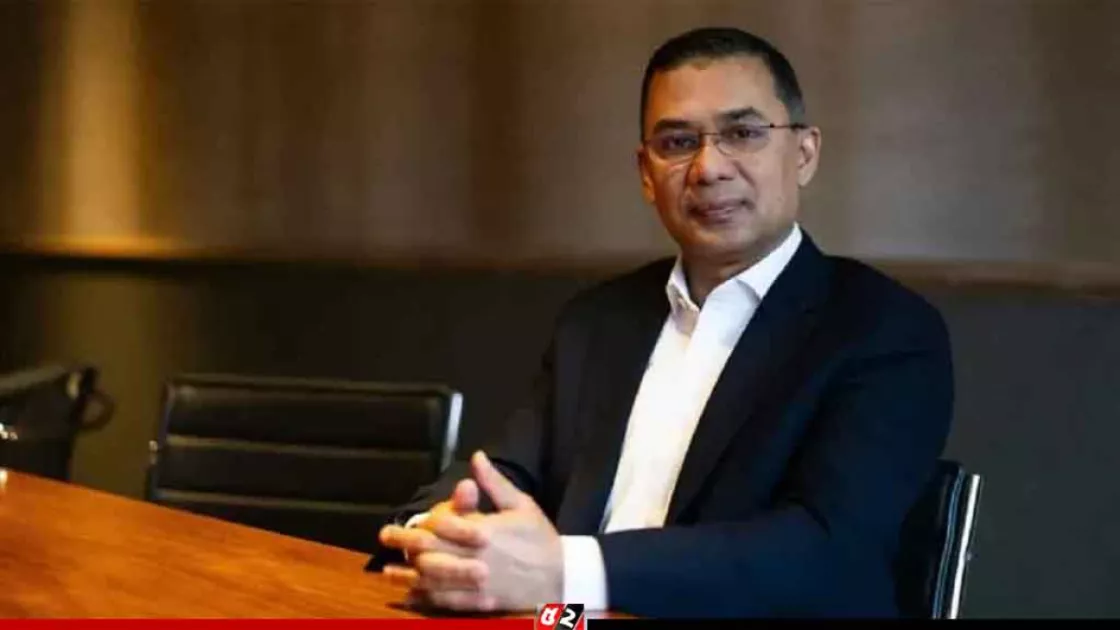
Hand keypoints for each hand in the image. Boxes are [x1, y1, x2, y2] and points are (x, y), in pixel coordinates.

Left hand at [384, 451, 563, 612]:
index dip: (425, 521)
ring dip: (408, 574)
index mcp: (486, 530)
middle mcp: (477, 557)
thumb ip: (494, 483)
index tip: (411, 519)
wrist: (563, 576)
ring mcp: (477, 583)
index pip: (445, 524)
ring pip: (434, 578)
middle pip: (432, 550)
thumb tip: (476, 457)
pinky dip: (427, 598)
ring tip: (388, 571)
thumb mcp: (521, 504)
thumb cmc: (540, 538)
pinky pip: (447, 601)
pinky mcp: (480, 603)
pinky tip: (412, 593)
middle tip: (385, 536)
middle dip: (405, 543)